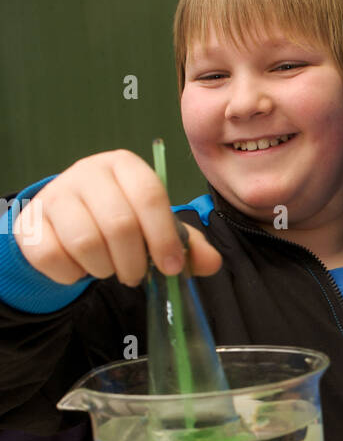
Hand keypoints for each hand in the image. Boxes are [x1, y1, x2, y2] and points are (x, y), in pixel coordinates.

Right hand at [12, 151, 221, 285]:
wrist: (63, 225)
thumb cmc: (116, 221)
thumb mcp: (153, 228)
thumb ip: (185, 245)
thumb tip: (212, 263)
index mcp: (124, 165)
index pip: (150, 195)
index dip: (164, 237)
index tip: (172, 267)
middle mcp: (87, 172)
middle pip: (120, 223)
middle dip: (135, 261)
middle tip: (137, 275)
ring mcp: (56, 195)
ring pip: (86, 243)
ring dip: (105, 269)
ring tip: (109, 269)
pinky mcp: (32, 223)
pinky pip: (56, 258)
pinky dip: (73, 274)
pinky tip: (80, 267)